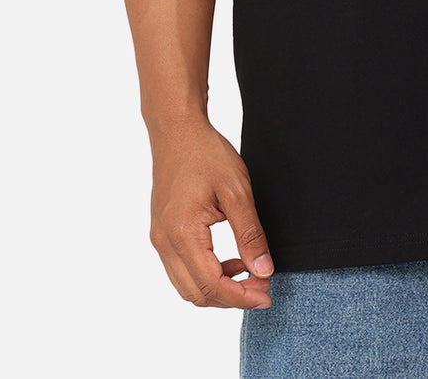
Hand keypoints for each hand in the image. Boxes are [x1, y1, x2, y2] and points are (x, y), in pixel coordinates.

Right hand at [148, 118, 274, 308]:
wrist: (177, 131)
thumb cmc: (206, 154)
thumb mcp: (237, 191)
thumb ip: (250, 234)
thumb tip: (264, 270)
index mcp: (182, 233)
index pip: (211, 285)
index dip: (241, 297)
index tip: (267, 295)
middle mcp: (164, 242)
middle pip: (196, 294)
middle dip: (231, 297)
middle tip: (263, 285)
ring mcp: (159, 238)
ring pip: (186, 285)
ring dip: (218, 287)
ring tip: (250, 273)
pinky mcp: (161, 232)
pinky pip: (181, 268)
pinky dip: (206, 274)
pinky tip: (231, 260)